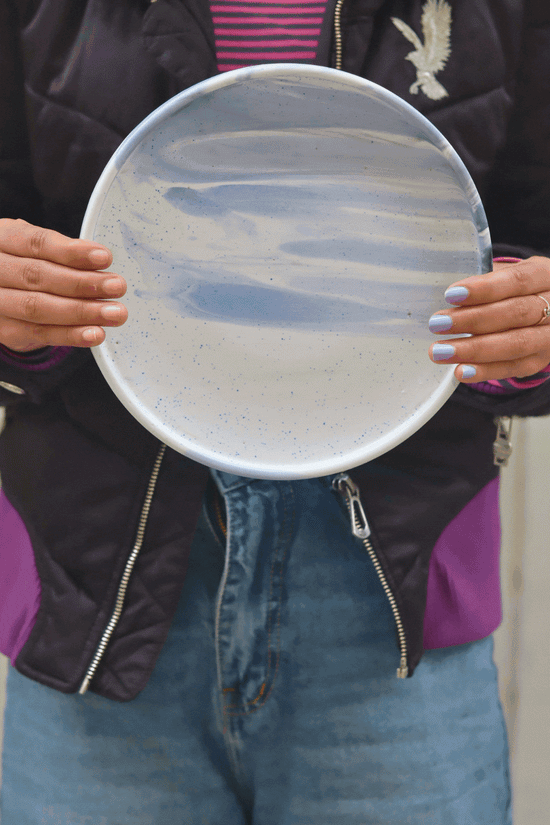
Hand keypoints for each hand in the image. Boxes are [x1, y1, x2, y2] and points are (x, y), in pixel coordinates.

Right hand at [0, 218, 126, 350]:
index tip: (104, 257)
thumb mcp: (33, 247)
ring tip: (113, 312)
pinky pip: (39, 334)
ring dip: (82, 311)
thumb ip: (61, 252)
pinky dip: (70, 335)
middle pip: (37, 276)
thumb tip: (99, 259)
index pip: (36, 243)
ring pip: (38, 307)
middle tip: (117, 286)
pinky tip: (94, 333)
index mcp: (2, 239)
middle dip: (82, 283)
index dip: (72, 252)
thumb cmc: (21, 263)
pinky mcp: (4, 330)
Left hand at [428, 256, 549, 381]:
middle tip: (437, 323)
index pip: (518, 280)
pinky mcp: (541, 360)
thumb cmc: (515, 288)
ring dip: (474, 349)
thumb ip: (484, 280)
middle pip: (516, 313)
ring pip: (516, 344)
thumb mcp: (507, 274)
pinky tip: (460, 370)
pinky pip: (514, 368)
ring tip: (440, 351)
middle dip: (473, 320)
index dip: (485, 289)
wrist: (544, 310)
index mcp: (546, 275)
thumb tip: (449, 293)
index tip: (450, 295)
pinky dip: (486, 371)